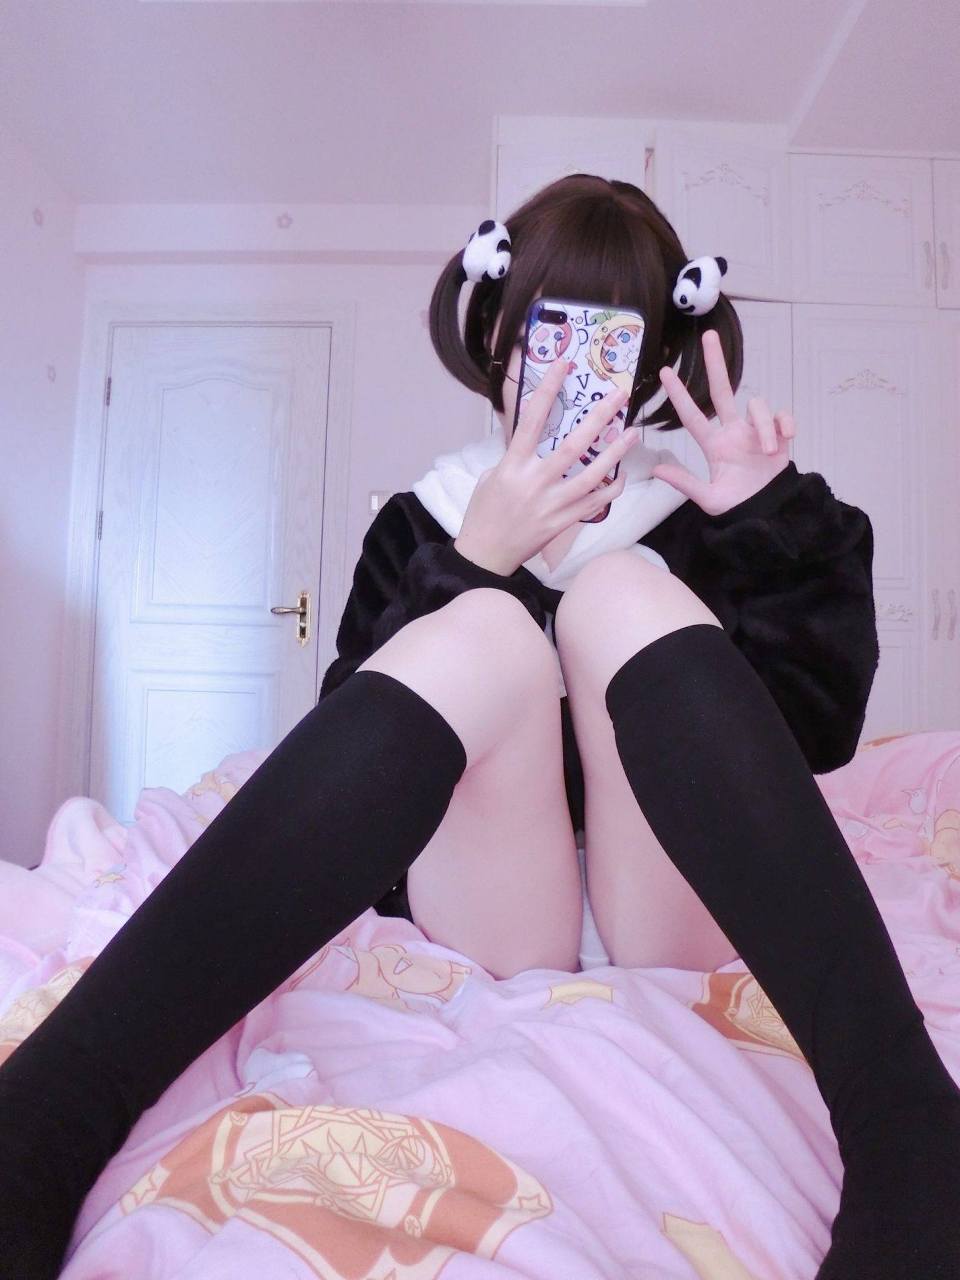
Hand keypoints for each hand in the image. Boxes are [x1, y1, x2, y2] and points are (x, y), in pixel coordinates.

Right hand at [454, 355, 641, 574]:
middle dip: (598, 418)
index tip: (563, 364)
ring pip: (591, 476)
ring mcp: (551, 504)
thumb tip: (536, 438)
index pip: (532, 420)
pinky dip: (610, 490)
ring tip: (633, 433)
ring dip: (615, 453)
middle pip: (572, 445)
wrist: (485, 554)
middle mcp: (534, 483)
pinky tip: (621, 476)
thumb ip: (514, 456)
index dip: (549, 389)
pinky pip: (594, 504)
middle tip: (618, 396)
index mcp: (512, 465)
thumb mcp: (492, 476)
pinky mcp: (561, 523)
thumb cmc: (484, 512)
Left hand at [651, 329, 795, 517]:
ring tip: (768, 451)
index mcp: (714, 445)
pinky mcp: (779, 435)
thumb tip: (656, 469)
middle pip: (722, 390)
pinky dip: (784, 423)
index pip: (692, 415)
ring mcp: (755, 432)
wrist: (768, 515)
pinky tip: (786, 438)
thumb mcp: (708, 498)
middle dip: (715, 363)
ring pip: (757, 406)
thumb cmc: (737, 507)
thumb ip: (684, 482)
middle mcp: (733, 432)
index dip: (679, 395)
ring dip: (764, 426)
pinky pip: (782, 416)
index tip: (664, 373)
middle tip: (708, 336)